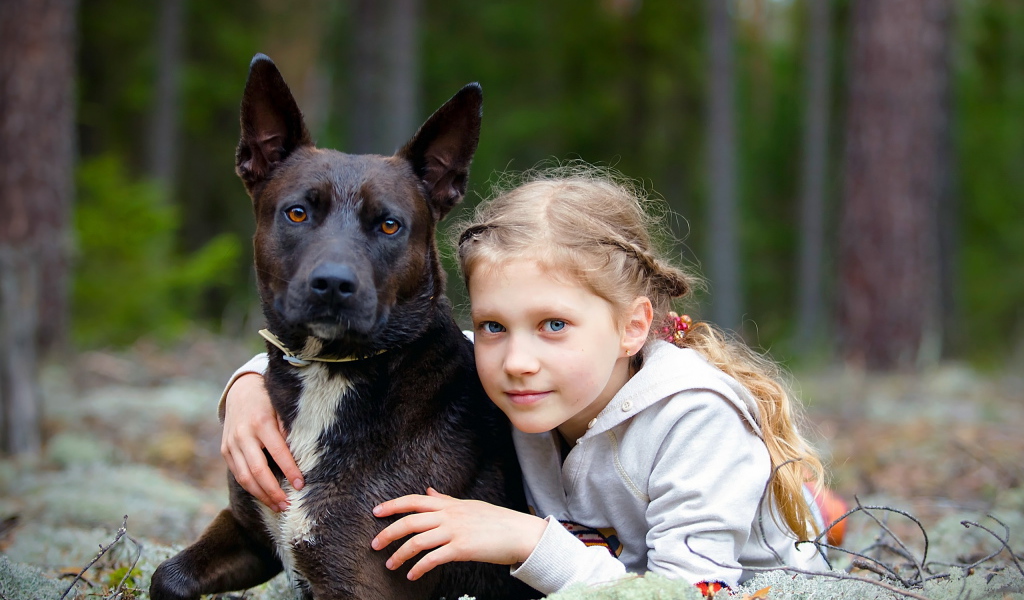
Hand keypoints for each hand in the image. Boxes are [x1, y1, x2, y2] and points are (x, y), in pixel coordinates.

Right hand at [220, 372, 301, 510]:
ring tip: (277, 507)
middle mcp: (243, 435)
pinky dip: (250, 488)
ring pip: (244, 477)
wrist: (241, 391)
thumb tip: (300, 455)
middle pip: (257, 470)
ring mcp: (231, 444)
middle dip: (273, 491)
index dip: (290, 470)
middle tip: (287, 505)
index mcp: (260, 422)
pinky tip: (264, 496)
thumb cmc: (268, 401)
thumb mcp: (281, 409)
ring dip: (261, 495)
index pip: (278, 452)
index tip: (301, 485)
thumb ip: (289, 429)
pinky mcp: (225, 450)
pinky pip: (237, 474)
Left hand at [370, 488, 546, 580]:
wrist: (519, 533)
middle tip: (374, 545)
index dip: (393, 505)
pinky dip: (419, 568)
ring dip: (400, 555)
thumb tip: (428, 490)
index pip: (414, 501)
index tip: (376, 512)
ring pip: (417, 541)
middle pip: (410, 522)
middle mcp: (448, 516)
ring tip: (391, 566)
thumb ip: (445, 500)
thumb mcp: (468, 506)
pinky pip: (433, 559)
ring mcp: (454, 532)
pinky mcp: (461, 549)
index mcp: (448, 505)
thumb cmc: (495, 520)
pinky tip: (412, 575)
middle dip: (388, 533)